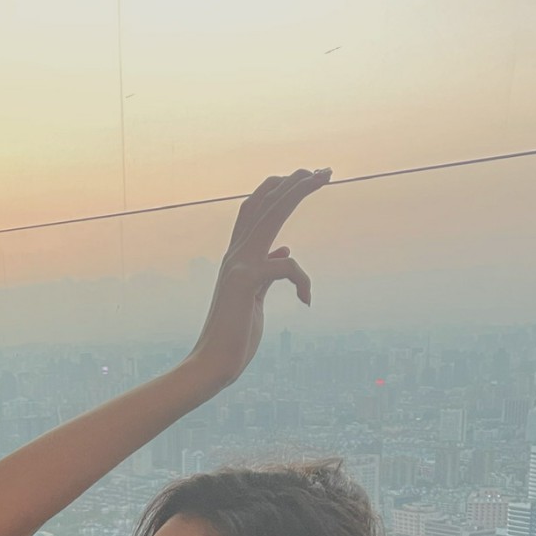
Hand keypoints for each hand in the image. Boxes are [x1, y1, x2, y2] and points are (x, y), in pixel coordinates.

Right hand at [185, 169, 329, 391]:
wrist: (212, 364)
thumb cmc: (234, 337)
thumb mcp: (255, 298)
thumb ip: (267, 273)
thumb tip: (284, 251)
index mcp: (236, 258)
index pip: (254, 212)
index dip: (277, 192)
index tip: (303, 180)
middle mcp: (235, 255)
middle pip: (264, 204)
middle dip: (294, 183)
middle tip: (322, 170)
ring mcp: (238, 265)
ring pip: (270, 215)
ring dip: (297, 192)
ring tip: (322, 178)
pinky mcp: (246, 281)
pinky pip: (287, 266)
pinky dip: (303, 280)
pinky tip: (306, 301)